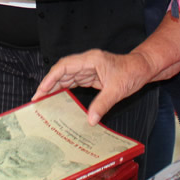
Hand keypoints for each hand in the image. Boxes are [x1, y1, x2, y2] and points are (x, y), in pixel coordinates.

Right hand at [33, 49, 154, 125]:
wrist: (143, 67)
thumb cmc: (132, 72)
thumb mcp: (117, 89)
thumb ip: (102, 104)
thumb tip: (90, 120)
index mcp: (91, 59)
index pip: (65, 66)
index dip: (51, 77)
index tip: (42, 90)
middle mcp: (87, 62)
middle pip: (62, 71)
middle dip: (48, 84)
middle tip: (37, 99)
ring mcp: (88, 68)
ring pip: (66, 77)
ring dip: (55, 87)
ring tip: (43, 101)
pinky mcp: (91, 76)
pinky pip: (74, 82)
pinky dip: (65, 89)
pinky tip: (58, 98)